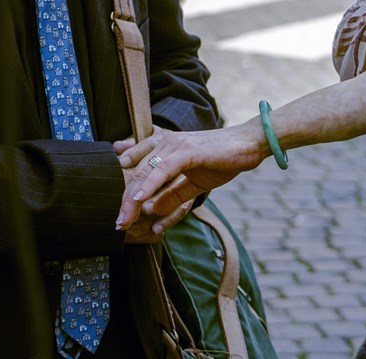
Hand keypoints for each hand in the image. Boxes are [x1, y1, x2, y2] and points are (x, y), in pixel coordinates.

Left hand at [114, 123, 268, 229]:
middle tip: (117, 223)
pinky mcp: (187, 150)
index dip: (125, 190)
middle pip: (137, 172)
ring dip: (132, 198)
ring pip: (146, 172)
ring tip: (123, 219)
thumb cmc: (222, 159)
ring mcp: (175, 144)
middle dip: (124, 200)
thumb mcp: (194, 183)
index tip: (118, 212)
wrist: (248, 145)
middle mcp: (165, 142)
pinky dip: (149, 185)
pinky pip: (163, 169)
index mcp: (164, 146)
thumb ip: (172, 194)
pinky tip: (139, 200)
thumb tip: (150, 210)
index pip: (137, 168)